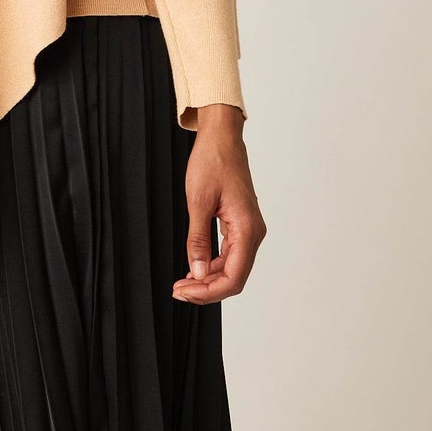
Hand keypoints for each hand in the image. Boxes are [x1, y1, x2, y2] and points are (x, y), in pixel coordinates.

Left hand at [173, 105, 265, 304]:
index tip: (184, 292)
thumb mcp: (198, 202)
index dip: (208, 291)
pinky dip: (213, 266)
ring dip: (209, 280)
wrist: (222, 138)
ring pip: (232, 269)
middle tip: (178, 291)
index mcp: (247, 229)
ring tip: (182, 283)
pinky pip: (230, 255)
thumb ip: (198, 240)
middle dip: (206, 289)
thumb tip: (197, 272)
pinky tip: (195, 269)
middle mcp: (253, 233)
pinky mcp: (241, 225)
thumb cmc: (212, 162)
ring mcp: (249, 230)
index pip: (233, 277)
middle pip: (234, 278)